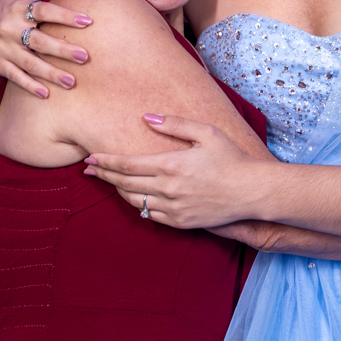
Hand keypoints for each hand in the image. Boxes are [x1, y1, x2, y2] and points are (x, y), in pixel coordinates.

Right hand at [0, 0, 92, 96]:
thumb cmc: (10, 6)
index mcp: (19, 8)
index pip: (44, 11)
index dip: (65, 16)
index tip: (87, 22)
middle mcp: (10, 29)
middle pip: (39, 41)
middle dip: (62, 49)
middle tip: (85, 56)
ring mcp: (4, 48)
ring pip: (29, 63)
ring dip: (51, 73)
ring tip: (71, 81)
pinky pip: (16, 77)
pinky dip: (30, 86)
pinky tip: (46, 94)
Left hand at [84, 114, 265, 228]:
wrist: (252, 192)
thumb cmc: (231, 159)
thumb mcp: (206, 133)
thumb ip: (175, 124)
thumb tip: (147, 117)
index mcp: (171, 165)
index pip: (127, 164)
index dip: (105, 161)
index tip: (90, 158)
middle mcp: (168, 189)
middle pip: (124, 183)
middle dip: (103, 175)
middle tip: (89, 170)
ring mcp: (174, 209)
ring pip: (135, 201)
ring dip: (118, 190)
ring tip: (109, 181)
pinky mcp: (181, 222)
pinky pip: (150, 215)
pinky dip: (138, 205)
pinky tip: (134, 197)